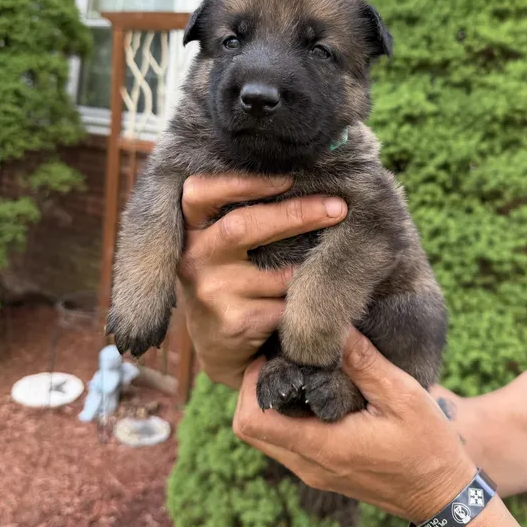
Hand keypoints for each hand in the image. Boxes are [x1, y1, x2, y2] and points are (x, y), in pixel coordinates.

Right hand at [176, 174, 347, 388]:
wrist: (220, 348)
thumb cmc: (229, 281)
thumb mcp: (219, 247)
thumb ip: (240, 214)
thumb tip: (302, 178)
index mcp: (188, 231)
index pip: (200, 192)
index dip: (242, 182)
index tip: (288, 177)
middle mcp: (193, 258)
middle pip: (243, 226)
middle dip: (296, 214)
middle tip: (337, 207)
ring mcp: (210, 293)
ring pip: (276, 272)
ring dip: (307, 270)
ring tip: (328, 266)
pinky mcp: (234, 323)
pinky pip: (286, 304)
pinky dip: (306, 301)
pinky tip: (314, 302)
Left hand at [234, 328, 476, 523]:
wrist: (443, 497)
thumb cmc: (429, 446)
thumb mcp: (403, 396)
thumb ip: (365, 362)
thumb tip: (337, 328)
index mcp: (323, 447)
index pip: (253, 422)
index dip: (250, 384)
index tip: (270, 355)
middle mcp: (310, 465)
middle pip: (251, 430)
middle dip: (254, 390)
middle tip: (278, 356)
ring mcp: (315, 472)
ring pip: (266, 438)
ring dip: (269, 403)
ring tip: (296, 368)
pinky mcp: (324, 472)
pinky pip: (286, 443)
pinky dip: (286, 416)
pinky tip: (313, 389)